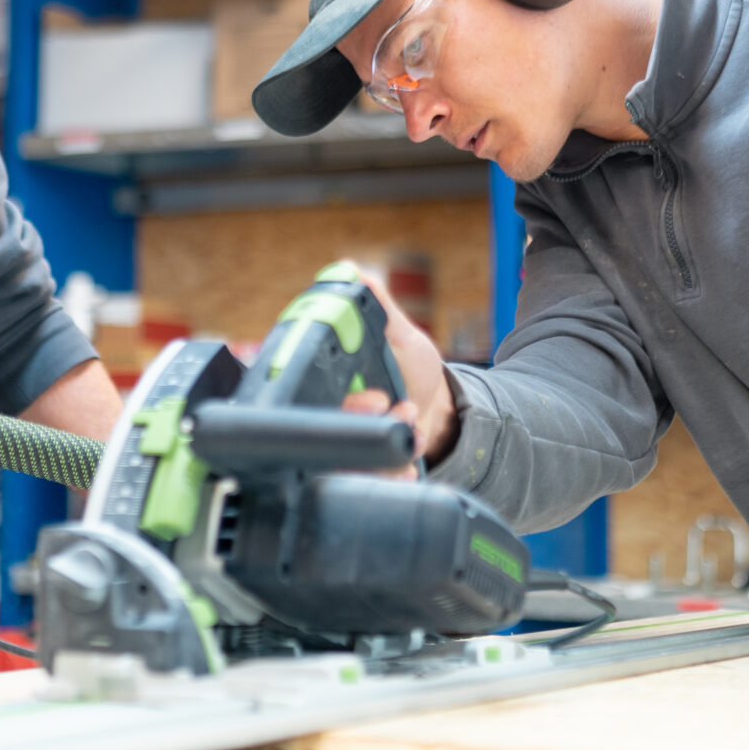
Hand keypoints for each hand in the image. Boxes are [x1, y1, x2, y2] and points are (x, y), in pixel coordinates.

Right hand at [341, 270, 457, 465]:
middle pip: (324, 433)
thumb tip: (350, 269)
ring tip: (412, 425)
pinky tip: (412, 450)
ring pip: (347, 465)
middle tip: (393, 407)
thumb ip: (378, 306)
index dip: (341, 400)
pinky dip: (397, 469)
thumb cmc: (412, 370)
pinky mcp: (363, 472)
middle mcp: (328, 417)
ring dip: (385, 451)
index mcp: (327, 382)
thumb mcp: (402, 335)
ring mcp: (345, 448)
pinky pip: (370, 480)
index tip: (376, 396)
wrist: (438, 412)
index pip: (310, 394)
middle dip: (364, 423)